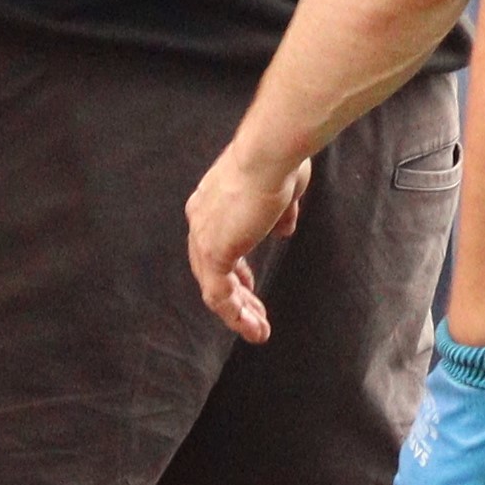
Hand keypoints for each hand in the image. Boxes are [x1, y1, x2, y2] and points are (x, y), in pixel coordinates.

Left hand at [186, 138, 307, 339]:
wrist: (270, 154)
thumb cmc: (280, 162)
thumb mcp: (284, 191)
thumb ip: (280, 213)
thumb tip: (283, 230)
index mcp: (212, 201)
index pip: (216, 243)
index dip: (233, 268)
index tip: (249, 285)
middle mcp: (200, 218)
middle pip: (211, 268)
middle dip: (236, 294)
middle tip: (255, 313)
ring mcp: (203, 236)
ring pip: (213, 287)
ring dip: (237, 312)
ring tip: (258, 330)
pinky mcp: (213, 252)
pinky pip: (219, 296)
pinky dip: (236, 316)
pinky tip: (254, 329)